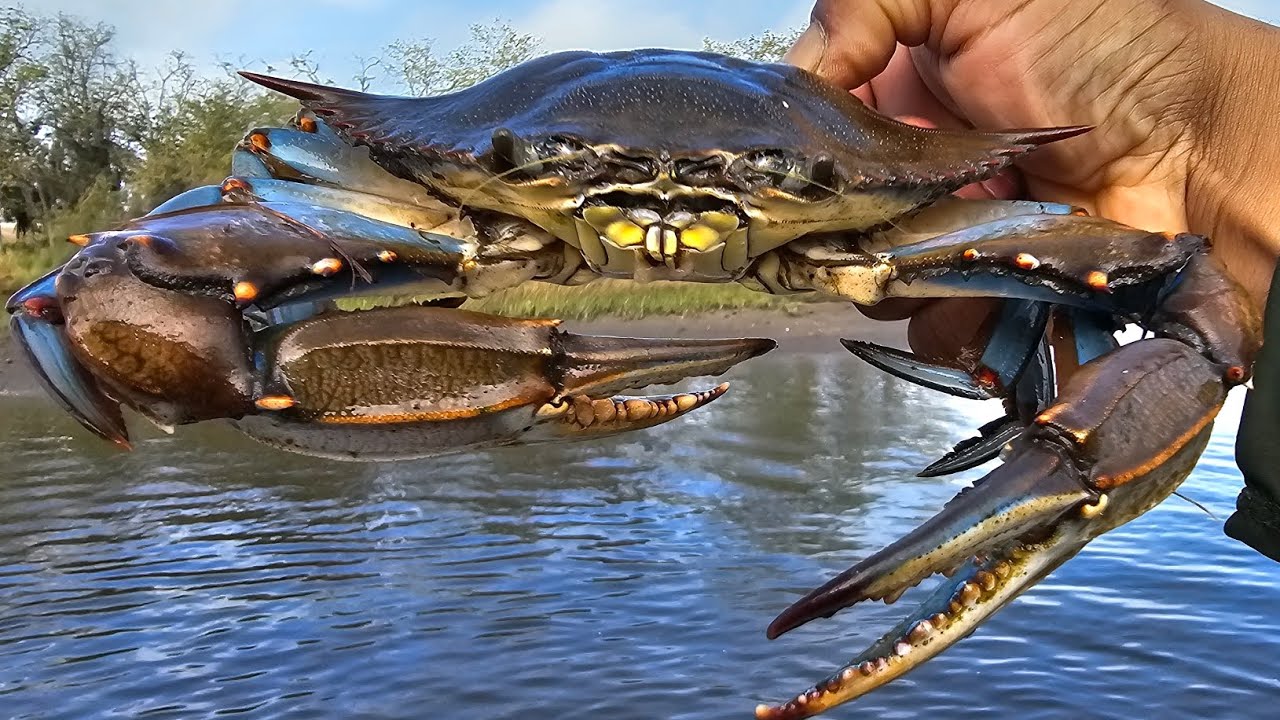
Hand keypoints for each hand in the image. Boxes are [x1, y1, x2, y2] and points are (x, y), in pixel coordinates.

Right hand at [786, 0, 1279, 363]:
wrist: (1205, 147)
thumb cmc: (1108, 53)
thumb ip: (867, 4)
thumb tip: (803, 73)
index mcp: (907, 90)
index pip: (818, 131)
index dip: (800, 150)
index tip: (796, 165)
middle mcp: (921, 167)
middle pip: (835, 212)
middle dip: (833, 223)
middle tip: (854, 218)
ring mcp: (952, 234)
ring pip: (873, 274)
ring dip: (884, 272)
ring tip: (925, 248)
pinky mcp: (987, 293)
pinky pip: (931, 323)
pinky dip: (942, 314)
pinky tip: (972, 283)